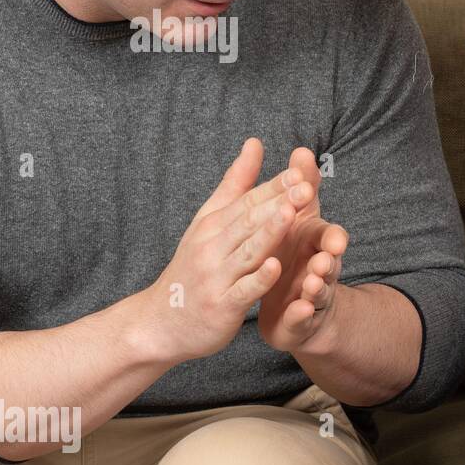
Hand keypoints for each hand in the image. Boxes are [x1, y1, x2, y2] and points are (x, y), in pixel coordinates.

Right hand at [142, 138, 311, 363]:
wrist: (158, 322)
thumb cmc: (192, 268)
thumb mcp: (209, 222)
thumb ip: (236, 184)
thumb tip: (255, 143)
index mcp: (213, 225)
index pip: (247, 200)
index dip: (275, 186)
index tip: (300, 170)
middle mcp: (212, 247)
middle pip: (249, 221)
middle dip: (278, 202)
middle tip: (306, 186)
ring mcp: (216, 277)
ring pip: (247, 251)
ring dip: (270, 232)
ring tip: (291, 213)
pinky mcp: (221, 305)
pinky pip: (243, 290)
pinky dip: (258, 278)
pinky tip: (276, 266)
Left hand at [257, 147, 349, 353]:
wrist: (295, 310)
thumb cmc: (293, 258)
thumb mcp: (297, 222)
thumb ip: (301, 189)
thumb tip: (301, 150)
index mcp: (314, 243)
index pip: (326, 228)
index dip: (324, 217)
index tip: (314, 202)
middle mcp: (320, 266)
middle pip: (331, 257)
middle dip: (331, 253)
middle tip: (328, 250)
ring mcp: (313, 293)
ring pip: (320, 287)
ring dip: (320, 283)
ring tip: (313, 280)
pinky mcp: (302, 318)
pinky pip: (304, 315)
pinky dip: (303, 312)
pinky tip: (299, 308)